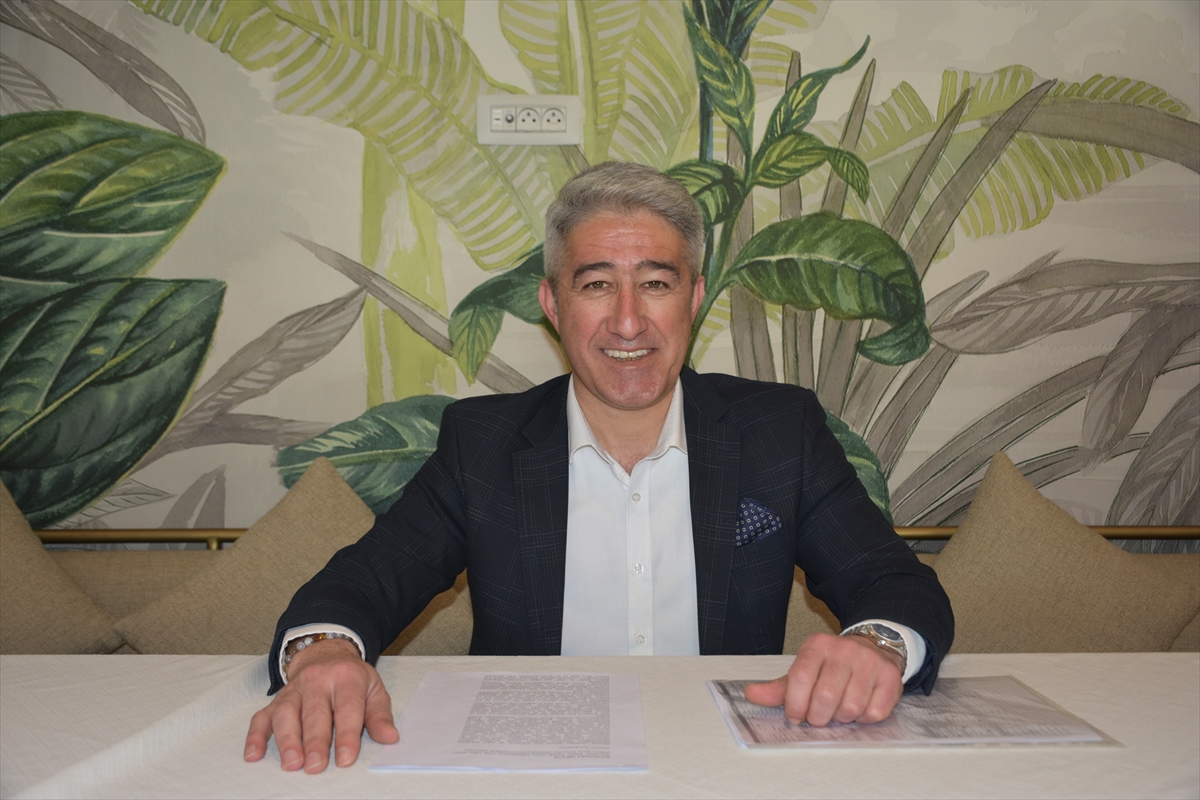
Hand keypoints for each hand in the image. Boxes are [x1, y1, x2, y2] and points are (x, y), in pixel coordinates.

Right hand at [243, 637, 398, 771]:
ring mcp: (294, 690)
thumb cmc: (352, 678)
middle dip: (315, 741)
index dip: (347, 735)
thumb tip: (390, 738)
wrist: (326, 653)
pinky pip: (261, 716)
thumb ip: (380, 715)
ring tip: (291, 764)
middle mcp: (317, 681)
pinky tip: (253, 755)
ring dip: (286, 740)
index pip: (347, 708)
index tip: (345, 759)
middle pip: (314, 713)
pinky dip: (255, 736)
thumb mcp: (373, 689)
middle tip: (315, 766)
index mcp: (346, 678)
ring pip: (286, 713)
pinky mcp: (276, 699)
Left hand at [743, 632, 903, 725]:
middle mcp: (844, 650)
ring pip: (850, 707)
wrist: (873, 648)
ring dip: (842, 718)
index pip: (800, 678)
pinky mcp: (890, 677)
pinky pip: (874, 713)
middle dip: (818, 717)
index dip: (795, 705)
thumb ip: (778, 687)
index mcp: (817, 646)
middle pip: (825, 696)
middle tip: (819, 718)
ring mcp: (869, 662)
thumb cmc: (831, 666)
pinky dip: (863, 719)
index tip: (796, 717)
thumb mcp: (804, 670)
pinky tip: (859, 708)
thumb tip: (750, 694)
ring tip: (839, 711)